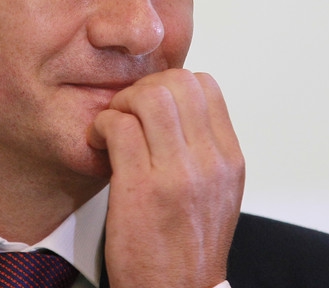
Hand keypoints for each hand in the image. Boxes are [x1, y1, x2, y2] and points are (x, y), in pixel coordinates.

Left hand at [87, 69, 244, 287]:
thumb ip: (205, 148)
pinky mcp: (140, 189)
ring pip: (149, 96)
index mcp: (228, 159)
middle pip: (178, 82)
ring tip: (112, 126)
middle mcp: (209, 162)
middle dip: (143, 87)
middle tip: (127, 111)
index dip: (171, 84)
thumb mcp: (217, 193)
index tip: (152, 105)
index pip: (206, 85)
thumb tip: (181, 108)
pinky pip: (119, 127)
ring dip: (121, 103)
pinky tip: (99, 143)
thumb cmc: (188, 247)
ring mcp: (177, 174)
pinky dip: (102, 125)